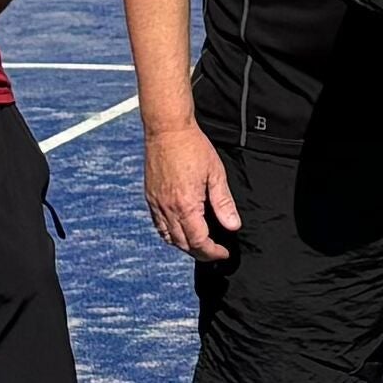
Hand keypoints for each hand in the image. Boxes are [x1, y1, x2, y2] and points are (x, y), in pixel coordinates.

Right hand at [143, 122, 240, 260]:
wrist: (167, 130)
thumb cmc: (193, 147)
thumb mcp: (216, 174)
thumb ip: (223, 203)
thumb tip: (233, 225)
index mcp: (186, 205)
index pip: (199, 241)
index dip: (213, 252)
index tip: (224, 252)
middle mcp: (168, 208)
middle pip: (183, 244)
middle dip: (201, 253)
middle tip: (215, 252)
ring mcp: (156, 204)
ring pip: (169, 238)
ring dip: (185, 246)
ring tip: (200, 245)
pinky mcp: (150, 197)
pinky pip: (158, 225)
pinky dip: (170, 235)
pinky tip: (181, 231)